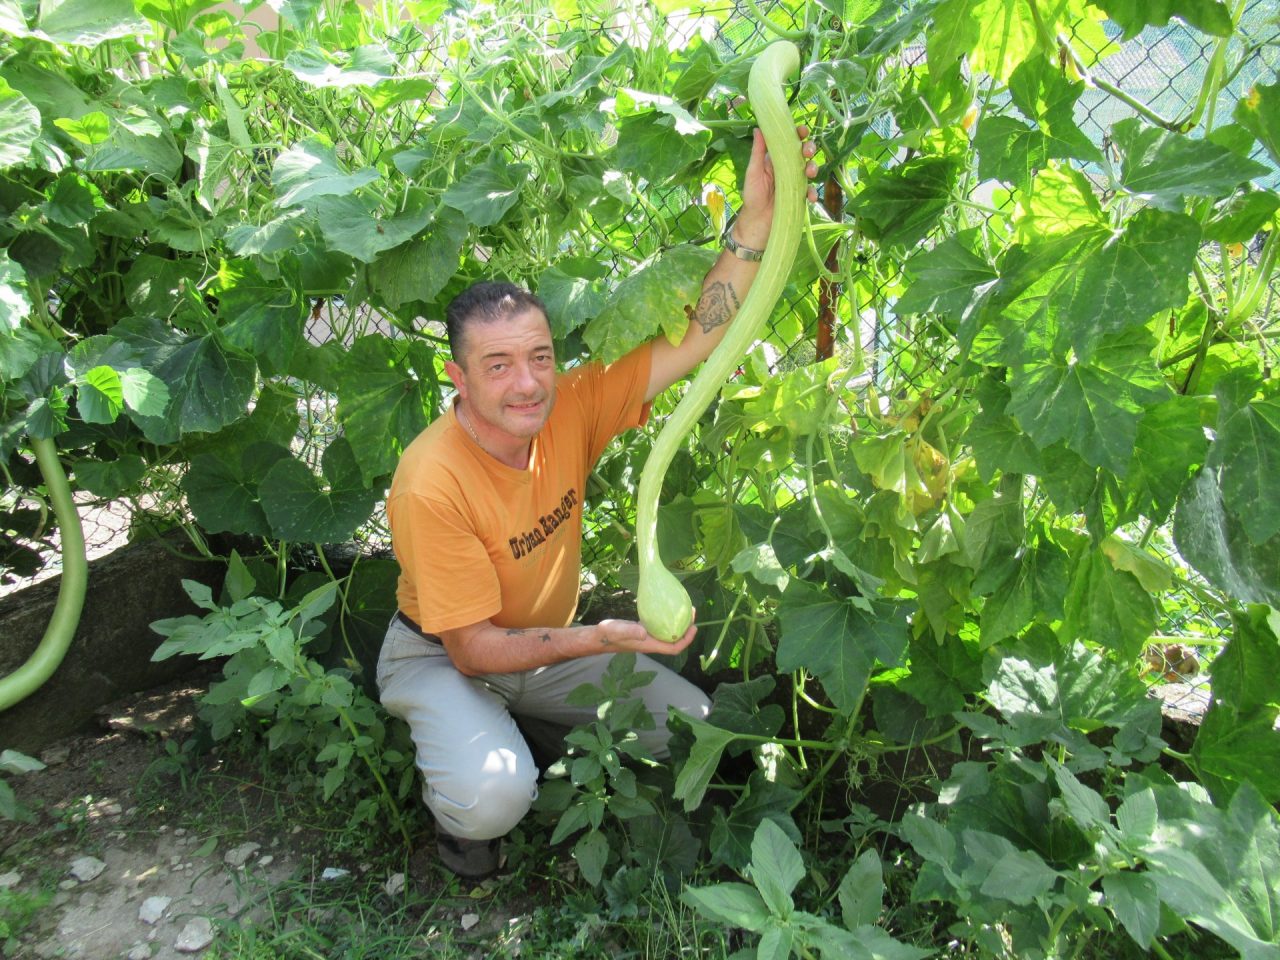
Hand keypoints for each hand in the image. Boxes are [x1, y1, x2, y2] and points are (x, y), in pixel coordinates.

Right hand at [595, 617, 697, 654]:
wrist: (599, 636)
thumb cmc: (608, 634)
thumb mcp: (618, 630)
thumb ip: (630, 631)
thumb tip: (644, 632)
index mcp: (650, 645)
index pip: (674, 648)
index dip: (686, 640)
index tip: (694, 627)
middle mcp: (652, 642)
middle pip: (674, 640)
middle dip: (686, 629)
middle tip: (691, 612)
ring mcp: (648, 637)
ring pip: (668, 633)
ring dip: (678, 624)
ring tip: (683, 609)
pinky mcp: (643, 630)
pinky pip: (660, 626)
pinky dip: (667, 619)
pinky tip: (667, 608)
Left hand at [734, 124, 819, 249]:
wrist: (757, 222)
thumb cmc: (752, 196)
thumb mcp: (753, 172)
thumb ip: (757, 151)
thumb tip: (759, 128)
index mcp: (776, 158)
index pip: (789, 141)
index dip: (798, 134)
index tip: (802, 131)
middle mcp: (788, 167)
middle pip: (803, 152)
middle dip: (810, 148)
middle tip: (807, 152)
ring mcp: (796, 181)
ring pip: (810, 168)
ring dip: (814, 167)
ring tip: (810, 172)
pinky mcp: (800, 195)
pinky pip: (810, 190)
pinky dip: (812, 192)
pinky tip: (809, 196)